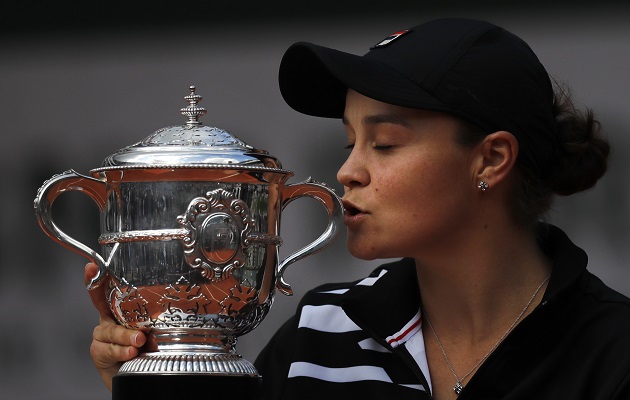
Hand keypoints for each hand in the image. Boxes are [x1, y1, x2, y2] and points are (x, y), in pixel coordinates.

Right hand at [85, 263, 145, 391]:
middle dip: (124, 318)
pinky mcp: (98, 350)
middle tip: (140, 333)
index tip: (91, 267)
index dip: (96, 278)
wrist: (132, 373)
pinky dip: (120, 351)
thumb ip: (151, 329)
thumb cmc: (144, 349)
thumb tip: (155, 332)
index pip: (107, 291)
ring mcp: (102, 335)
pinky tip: (130, 353)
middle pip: (107, 311)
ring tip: (138, 343)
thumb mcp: (151, 334)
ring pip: (111, 332)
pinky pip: (108, 349)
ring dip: (126, 338)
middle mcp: (108, 319)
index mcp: (120, 309)